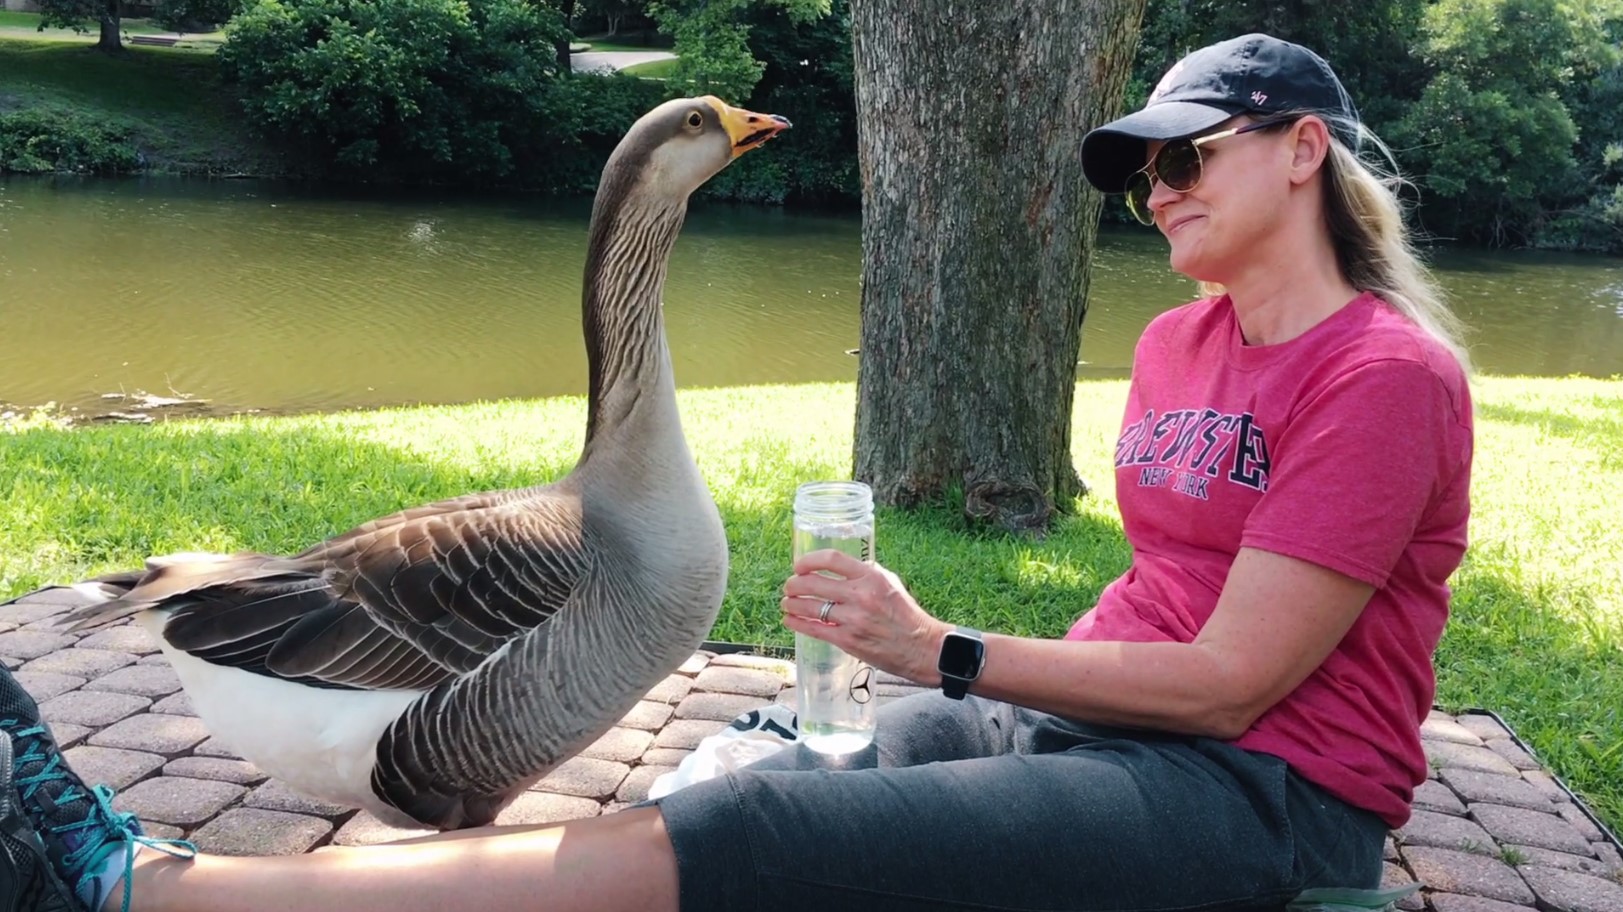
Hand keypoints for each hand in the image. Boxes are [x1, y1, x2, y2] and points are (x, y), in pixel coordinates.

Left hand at [780, 549, 951, 686]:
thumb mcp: (891, 583)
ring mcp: (853, 619)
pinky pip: (815, 630)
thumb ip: (867, 573)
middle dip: (794, 584)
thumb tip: (843, 568)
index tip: (800, 566)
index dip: (809, 560)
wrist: (920, 647)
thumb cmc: (906, 614)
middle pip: (814, 583)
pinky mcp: (848, 640)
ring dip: (792, 604)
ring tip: (787, 602)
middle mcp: (861, 596)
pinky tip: (790, 620)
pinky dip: (797, 623)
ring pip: (810, 607)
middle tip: (790, 586)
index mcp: (871, 577)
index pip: (832, 559)